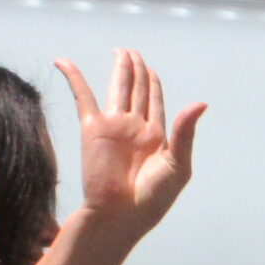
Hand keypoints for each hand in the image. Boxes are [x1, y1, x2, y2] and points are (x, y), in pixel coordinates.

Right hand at [57, 50, 203, 239]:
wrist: (122, 214)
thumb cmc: (154, 196)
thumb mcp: (178, 164)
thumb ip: (185, 131)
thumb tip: (200, 103)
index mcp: (157, 136)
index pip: (155, 101)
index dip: (153, 83)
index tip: (150, 69)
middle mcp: (135, 127)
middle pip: (137, 90)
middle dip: (136, 70)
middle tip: (131, 52)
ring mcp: (113, 126)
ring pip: (116, 88)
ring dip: (119, 69)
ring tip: (120, 51)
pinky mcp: (92, 128)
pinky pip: (82, 97)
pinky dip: (74, 78)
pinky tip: (64, 61)